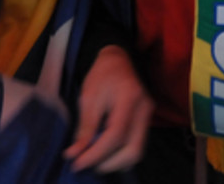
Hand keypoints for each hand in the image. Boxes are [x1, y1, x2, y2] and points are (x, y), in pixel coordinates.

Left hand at [64, 45, 152, 172]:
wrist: (118, 60)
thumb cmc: (101, 75)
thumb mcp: (88, 97)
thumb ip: (85, 127)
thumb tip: (75, 153)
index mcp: (129, 97)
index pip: (116, 134)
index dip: (97, 152)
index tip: (78, 162)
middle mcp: (144, 108)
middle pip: (133, 149)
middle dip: (110, 163)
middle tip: (88, 163)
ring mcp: (149, 115)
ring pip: (137, 150)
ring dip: (116, 161)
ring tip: (95, 158)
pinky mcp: (147, 120)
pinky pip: (136, 144)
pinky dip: (121, 153)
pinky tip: (105, 150)